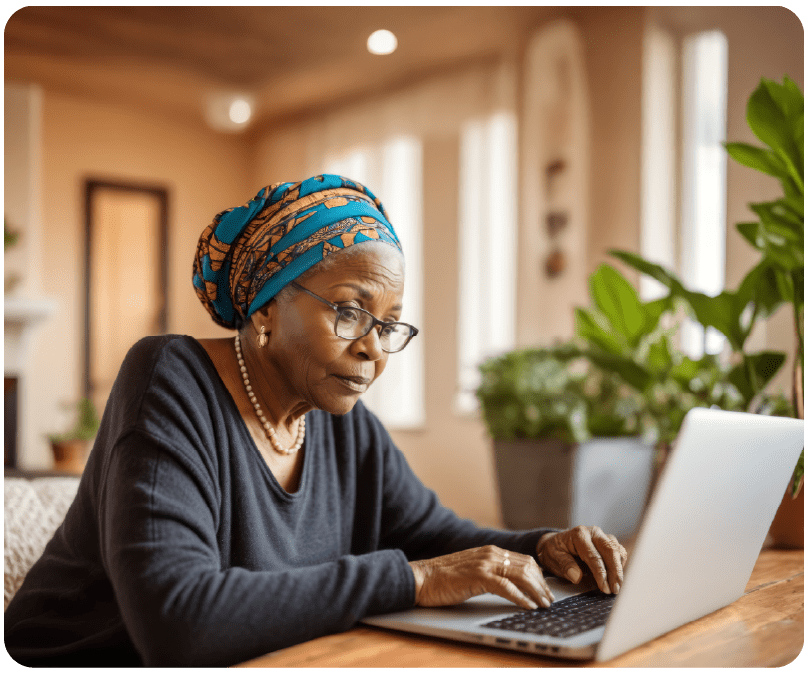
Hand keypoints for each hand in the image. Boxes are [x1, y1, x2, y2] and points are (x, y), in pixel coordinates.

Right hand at [409, 545, 554, 609]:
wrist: (421, 578)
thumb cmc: (444, 578)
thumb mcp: (472, 570)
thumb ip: (490, 571)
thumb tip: (510, 583)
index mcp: (490, 551)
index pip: (524, 560)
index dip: (539, 576)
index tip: (546, 590)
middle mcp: (490, 553)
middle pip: (527, 567)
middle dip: (542, 585)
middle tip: (549, 600)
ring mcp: (485, 563)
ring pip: (521, 575)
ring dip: (536, 592)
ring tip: (543, 605)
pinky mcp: (478, 576)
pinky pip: (507, 587)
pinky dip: (521, 598)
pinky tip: (528, 606)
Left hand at [535, 526, 626, 594]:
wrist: (556, 543)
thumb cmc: (555, 551)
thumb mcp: (553, 557)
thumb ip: (565, 565)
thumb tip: (577, 576)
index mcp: (579, 535)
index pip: (594, 556)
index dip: (600, 573)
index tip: (604, 588)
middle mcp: (593, 532)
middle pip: (610, 551)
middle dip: (615, 572)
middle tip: (615, 589)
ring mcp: (602, 536)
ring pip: (617, 550)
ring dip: (619, 569)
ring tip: (616, 587)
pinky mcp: (608, 542)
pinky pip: (619, 552)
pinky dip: (620, 565)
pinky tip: (616, 578)